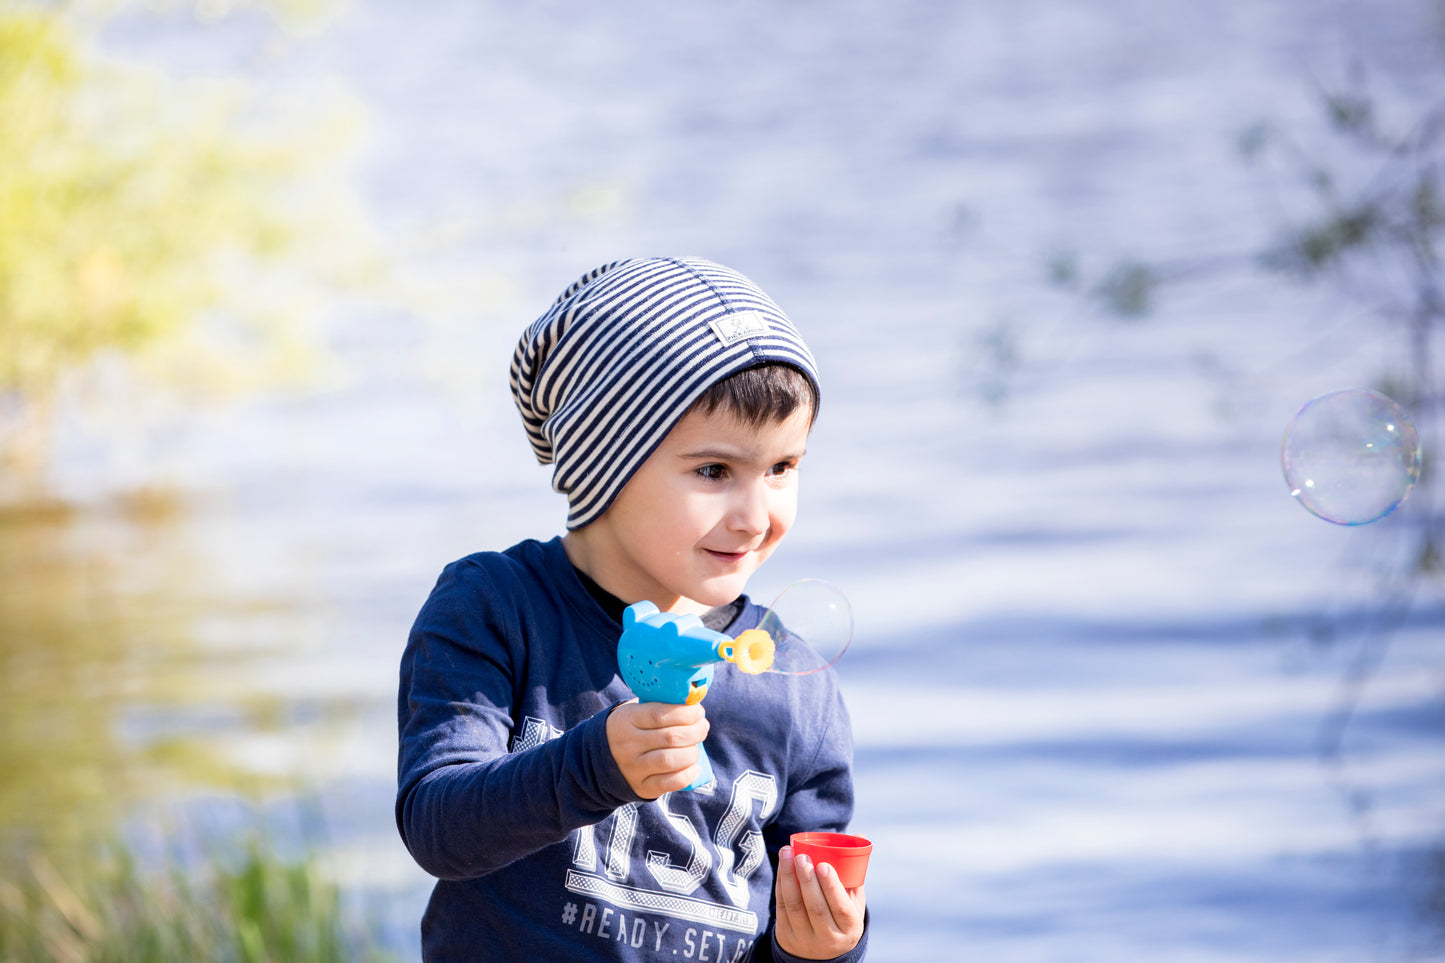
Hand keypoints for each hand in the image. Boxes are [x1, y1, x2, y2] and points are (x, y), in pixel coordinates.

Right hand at [605, 699, 708, 798]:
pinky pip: (669, 783)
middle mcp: (628, 745)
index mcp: (627, 720)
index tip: (698, 711)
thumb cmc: (630, 729)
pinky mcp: (641, 787)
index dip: (684, 713)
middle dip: (695, 731)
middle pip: (670, 737)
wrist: (599, 758)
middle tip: (702, 727)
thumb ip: (659, 705)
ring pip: (670, 760)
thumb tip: (692, 703)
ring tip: (696, 746)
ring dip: (692, 752)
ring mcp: (633, 768)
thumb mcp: (635, 711)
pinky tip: (694, 767)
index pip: (660, 715)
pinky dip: (687, 774)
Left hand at [774, 845, 865, 959]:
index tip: (823, 865)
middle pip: (815, 907)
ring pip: (794, 906)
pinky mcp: (786, 936)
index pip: (840, 908)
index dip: (831, 887)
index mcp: (849, 929)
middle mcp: (828, 939)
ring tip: (787, 853)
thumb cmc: (840, 914)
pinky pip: (781, 907)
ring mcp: (804, 939)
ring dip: (789, 877)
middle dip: (806, 879)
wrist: (820, 951)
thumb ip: (854, 871)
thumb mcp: (853, 901)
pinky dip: (781, 884)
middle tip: (801, 856)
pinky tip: (782, 866)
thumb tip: (860, 835)